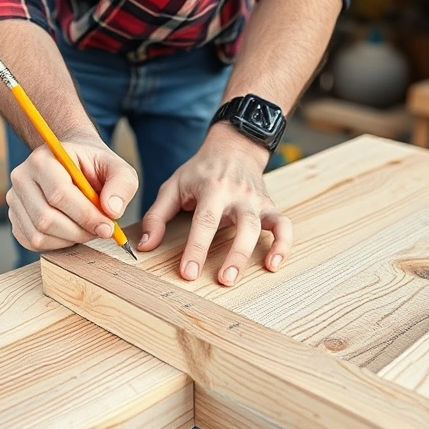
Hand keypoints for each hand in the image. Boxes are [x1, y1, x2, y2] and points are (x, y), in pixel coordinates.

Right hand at [7, 132, 138, 251]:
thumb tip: (112, 211)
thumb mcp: (118, 169)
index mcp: (43, 159)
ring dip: (69, 239)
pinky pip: (32, 242)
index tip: (108, 227)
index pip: (59, 194)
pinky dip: (56, 244)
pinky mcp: (15, 217)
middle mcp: (22, 177)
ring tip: (87, 229)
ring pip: (38, 234)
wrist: (73, 163)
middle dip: (79, 231)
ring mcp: (14, 199)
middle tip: (100, 231)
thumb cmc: (94, 166)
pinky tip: (71, 232)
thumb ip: (122, 185)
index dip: (86, 216)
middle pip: (46, 219)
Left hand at [137, 123, 292, 285]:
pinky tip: (273, 264)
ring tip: (238, 278)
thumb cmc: (200, 171)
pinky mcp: (270, 206)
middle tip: (222, 281)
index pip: (205, 221)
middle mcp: (238, 194)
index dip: (197, 248)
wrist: (233, 147)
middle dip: (233, 255)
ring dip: (252, 254)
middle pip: (241, 225)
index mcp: (213, 188)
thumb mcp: (173, 186)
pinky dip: (283, 245)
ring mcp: (256, 201)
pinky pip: (284, 226)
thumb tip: (145, 246)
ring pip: (261, 228)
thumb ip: (157, 216)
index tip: (188, 273)